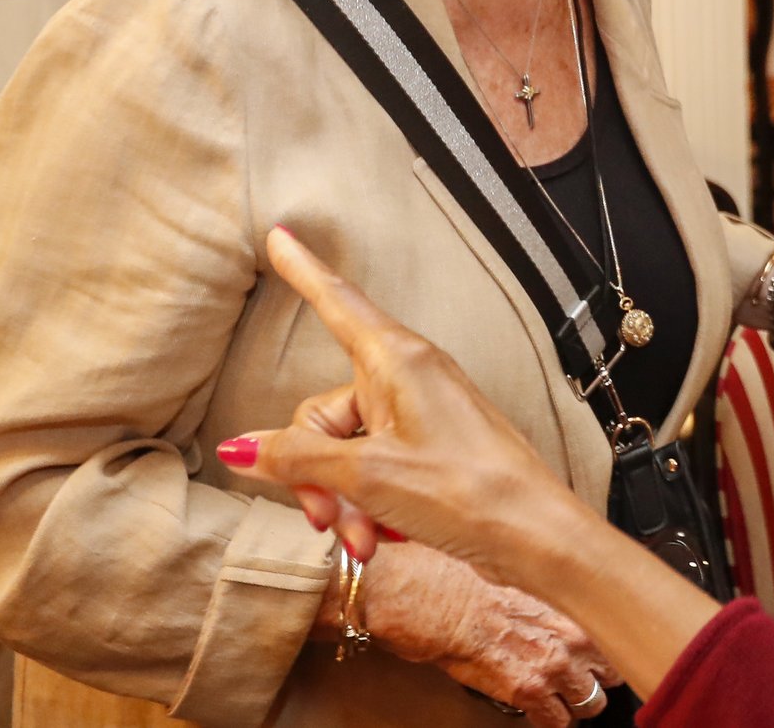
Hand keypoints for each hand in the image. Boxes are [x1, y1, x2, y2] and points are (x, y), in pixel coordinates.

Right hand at [226, 229, 725, 701]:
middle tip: (328, 517)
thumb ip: (297, 458)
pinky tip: (386, 538)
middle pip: (323, 412)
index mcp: (398, 360)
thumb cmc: (466, 492)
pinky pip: (374, 472)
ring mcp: (422, 415)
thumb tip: (240, 447)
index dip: (304, 272)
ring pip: (345, 452)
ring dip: (343, 501)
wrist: (534, 537)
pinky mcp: (431, 451)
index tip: (280, 235)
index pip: (337, 304)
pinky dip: (369, 507)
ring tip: (366, 538)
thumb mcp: (366, 475)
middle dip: (315, 474)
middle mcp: (410, 378)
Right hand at [361, 542, 617, 725]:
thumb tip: (543, 602)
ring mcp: (552, 664)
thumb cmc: (455, 580)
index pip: (614, 628)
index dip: (608, 645)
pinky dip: (550, 722)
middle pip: (612, 669)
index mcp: (568, 598)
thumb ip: (540, 595)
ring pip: (592, 701)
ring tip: (565, 702)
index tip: (604, 651)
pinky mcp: (527, 692)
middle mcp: (568, 632)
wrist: (426, 598)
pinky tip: (542, 716)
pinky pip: (557, 722)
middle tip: (586, 680)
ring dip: (578, 703)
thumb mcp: (511, 576)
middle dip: (598, 677)